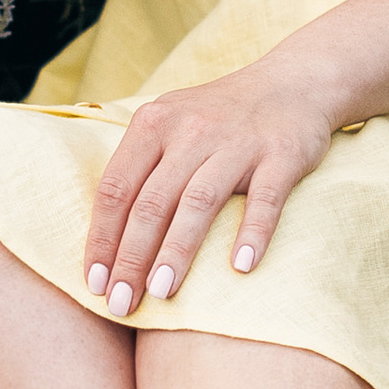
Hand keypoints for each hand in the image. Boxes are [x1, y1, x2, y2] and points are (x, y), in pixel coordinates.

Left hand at [84, 61, 338, 313]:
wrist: (293, 83)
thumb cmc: (220, 116)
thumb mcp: (171, 122)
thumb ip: (139, 166)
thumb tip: (103, 238)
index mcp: (154, 124)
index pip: (116, 188)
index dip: (102, 238)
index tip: (95, 284)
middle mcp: (191, 130)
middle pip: (152, 202)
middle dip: (131, 258)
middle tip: (122, 305)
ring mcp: (238, 142)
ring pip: (199, 202)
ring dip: (177, 251)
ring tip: (161, 293)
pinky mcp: (281, 155)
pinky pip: (264, 199)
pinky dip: (252, 232)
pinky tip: (240, 267)